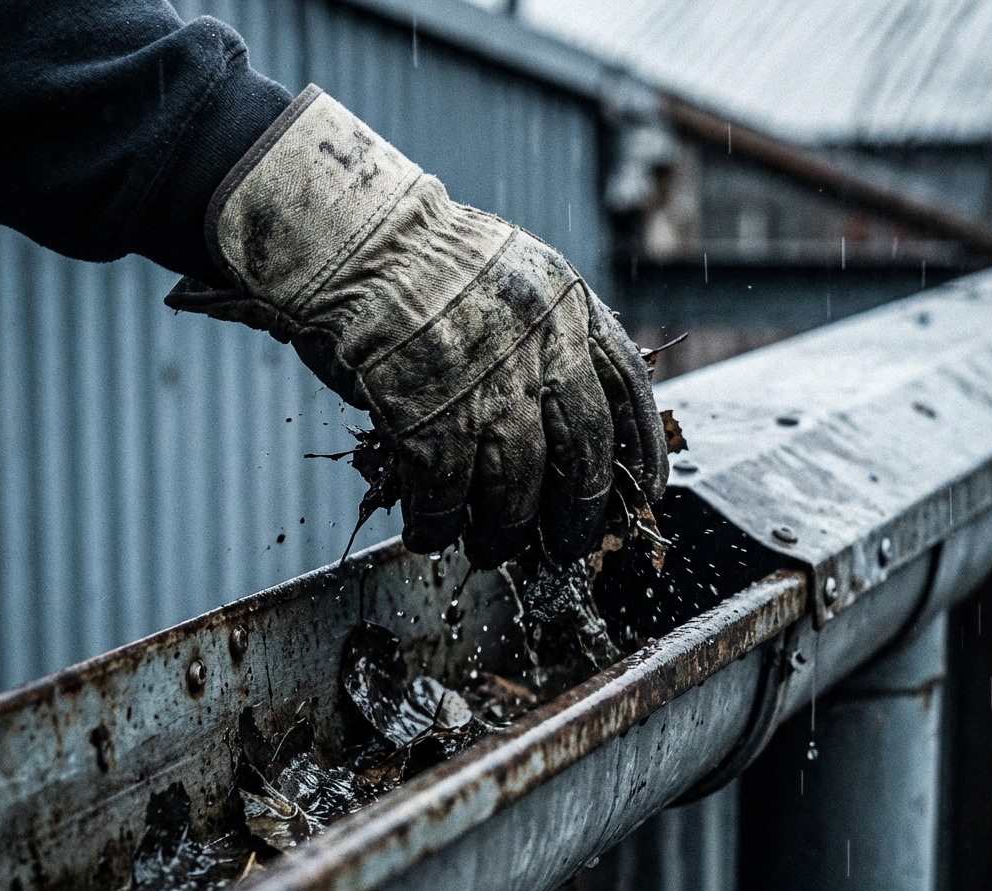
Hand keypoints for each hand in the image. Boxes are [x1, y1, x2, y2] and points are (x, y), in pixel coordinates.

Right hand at [166, 86, 666, 568]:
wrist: (345, 239)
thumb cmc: (419, 262)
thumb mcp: (513, 275)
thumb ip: (549, 336)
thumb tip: (564, 419)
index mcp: (568, 305)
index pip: (628, 389)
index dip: (643, 450)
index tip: (647, 491)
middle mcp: (540, 347)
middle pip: (583, 455)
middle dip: (580, 513)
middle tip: (568, 547)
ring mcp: (485, 387)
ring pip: (516, 491)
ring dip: (504, 533)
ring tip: (493, 550)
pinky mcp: (426, 419)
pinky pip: (443, 499)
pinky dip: (437, 527)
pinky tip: (429, 536)